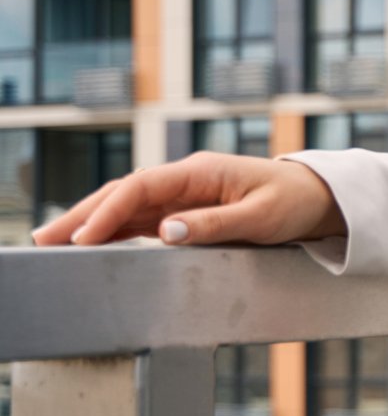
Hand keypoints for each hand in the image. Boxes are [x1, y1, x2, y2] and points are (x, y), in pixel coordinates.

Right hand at [30, 152, 347, 248]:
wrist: (315, 197)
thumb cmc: (292, 203)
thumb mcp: (260, 217)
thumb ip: (214, 224)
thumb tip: (167, 231)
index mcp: (200, 172)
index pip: (141, 187)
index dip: (109, 211)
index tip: (84, 236)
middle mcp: (185, 179)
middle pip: (123, 193)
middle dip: (82, 214)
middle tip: (44, 239)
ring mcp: (183, 193)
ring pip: (126, 206)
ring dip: (91, 222)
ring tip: (52, 242)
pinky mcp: (185, 209)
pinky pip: (142, 218)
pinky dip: (114, 228)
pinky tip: (90, 242)